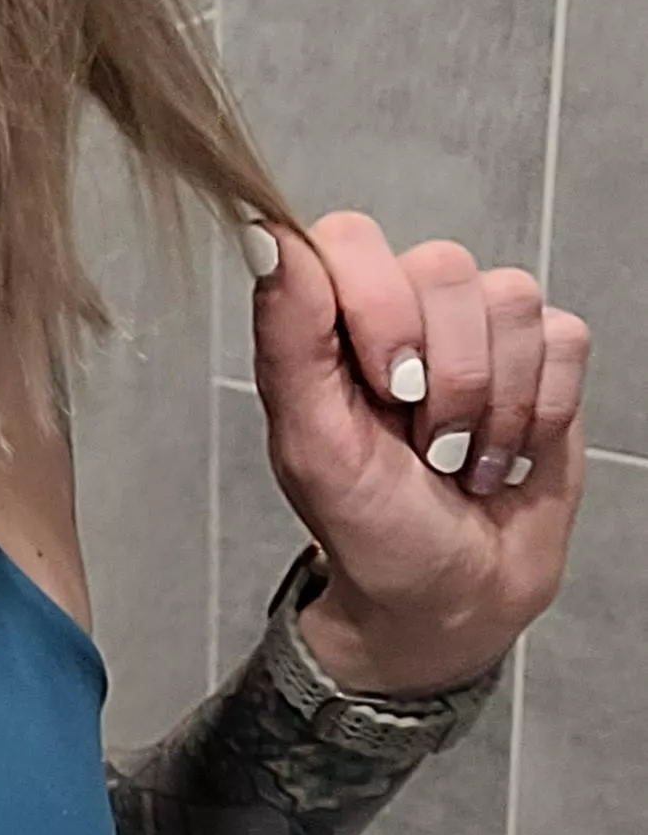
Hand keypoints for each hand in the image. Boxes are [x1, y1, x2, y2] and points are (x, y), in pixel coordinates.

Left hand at [245, 211, 591, 696]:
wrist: (451, 596)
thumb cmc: (373, 529)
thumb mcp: (314, 449)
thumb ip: (288, 342)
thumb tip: (270, 240)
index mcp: (333, 320)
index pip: (351, 238)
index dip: (379, 307)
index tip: (384, 390)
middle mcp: (408, 308)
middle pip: (444, 266)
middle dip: (445, 377)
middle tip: (426, 444)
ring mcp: (482, 327)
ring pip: (513, 299)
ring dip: (493, 406)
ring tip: (464, 458)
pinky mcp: (548, 356)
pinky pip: (565, 339)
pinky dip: (540, 413)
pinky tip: (508, 452)